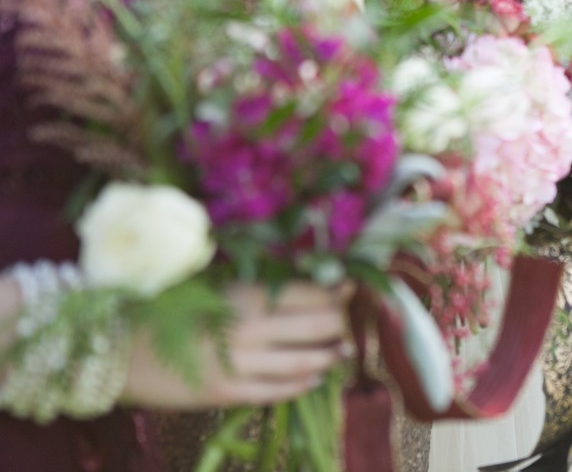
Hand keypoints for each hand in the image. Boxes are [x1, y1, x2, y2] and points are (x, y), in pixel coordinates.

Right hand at [121, 282, 352, 408]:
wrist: (116, 350)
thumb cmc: (165, 309)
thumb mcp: (213, 287)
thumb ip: (253, 287)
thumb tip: (302, 283)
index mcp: (245, 295)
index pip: (310, 293)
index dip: (336, 292)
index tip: (350, 288)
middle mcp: (249, 329)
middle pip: (317, 326)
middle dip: (340, 324)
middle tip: (349, 322)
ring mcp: (239, 365)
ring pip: (303, 361)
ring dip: (329, 356)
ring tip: (343, 352)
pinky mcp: (227, 393)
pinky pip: (278, 392)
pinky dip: (302, 384)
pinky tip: (314, 378)